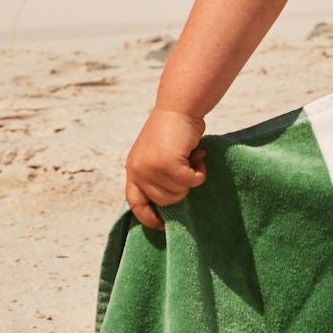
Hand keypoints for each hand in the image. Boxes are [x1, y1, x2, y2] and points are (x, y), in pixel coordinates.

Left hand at [124, 106, 207, 232]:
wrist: (179, 106)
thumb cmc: (173, 128)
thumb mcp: (157, 154)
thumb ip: (157, 174)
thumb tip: (171, 201)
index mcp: (133, 169)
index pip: (135, 202)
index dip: (147, 217)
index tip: (161, 226)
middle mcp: (138, 170)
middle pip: (164, 201)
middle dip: (181, 189)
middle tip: (189, 168)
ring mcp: (151, 168)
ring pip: (178, 193)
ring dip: (191, 179)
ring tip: (193, 158)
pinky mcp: (168, 165)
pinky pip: (190, 182)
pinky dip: (199, 172)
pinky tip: (199, 157)